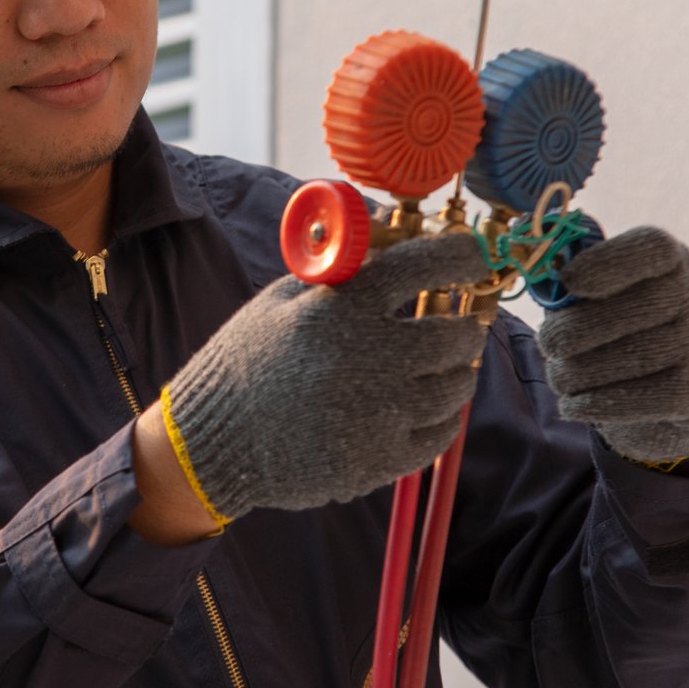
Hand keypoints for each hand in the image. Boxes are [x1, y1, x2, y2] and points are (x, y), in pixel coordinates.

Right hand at [160, 232, 488, 520]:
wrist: (212, 443)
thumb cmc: (246, 364)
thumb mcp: (279, 301)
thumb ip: (336, 269)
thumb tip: (383, 227)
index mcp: (341, 308)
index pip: (423, 266)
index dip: (462, 256)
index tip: (477, 256)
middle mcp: (367, 357)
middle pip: (454, 335)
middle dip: (465, 327)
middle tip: (461, 325)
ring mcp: (377, 414)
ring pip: (456, 388)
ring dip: (460, 372)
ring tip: (448, 367)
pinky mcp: (379, 460)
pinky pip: (439, 435)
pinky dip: (444, 418)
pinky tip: (433, 408)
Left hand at [536, 227, 688, 464]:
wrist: (672, 395)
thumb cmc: (621, 332)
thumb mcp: (602, 299)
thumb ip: (574, 286)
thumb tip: (540, 277)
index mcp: (672, 260)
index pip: (652, 248)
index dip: (607, 262)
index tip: (569, 281)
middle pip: (637, 307)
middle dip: (577, 329)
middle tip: (548, 344)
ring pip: (635, 357)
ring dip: (581, 372)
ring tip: (559, 377)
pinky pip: (645, 399)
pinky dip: (598, 404)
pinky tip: (574, 405)